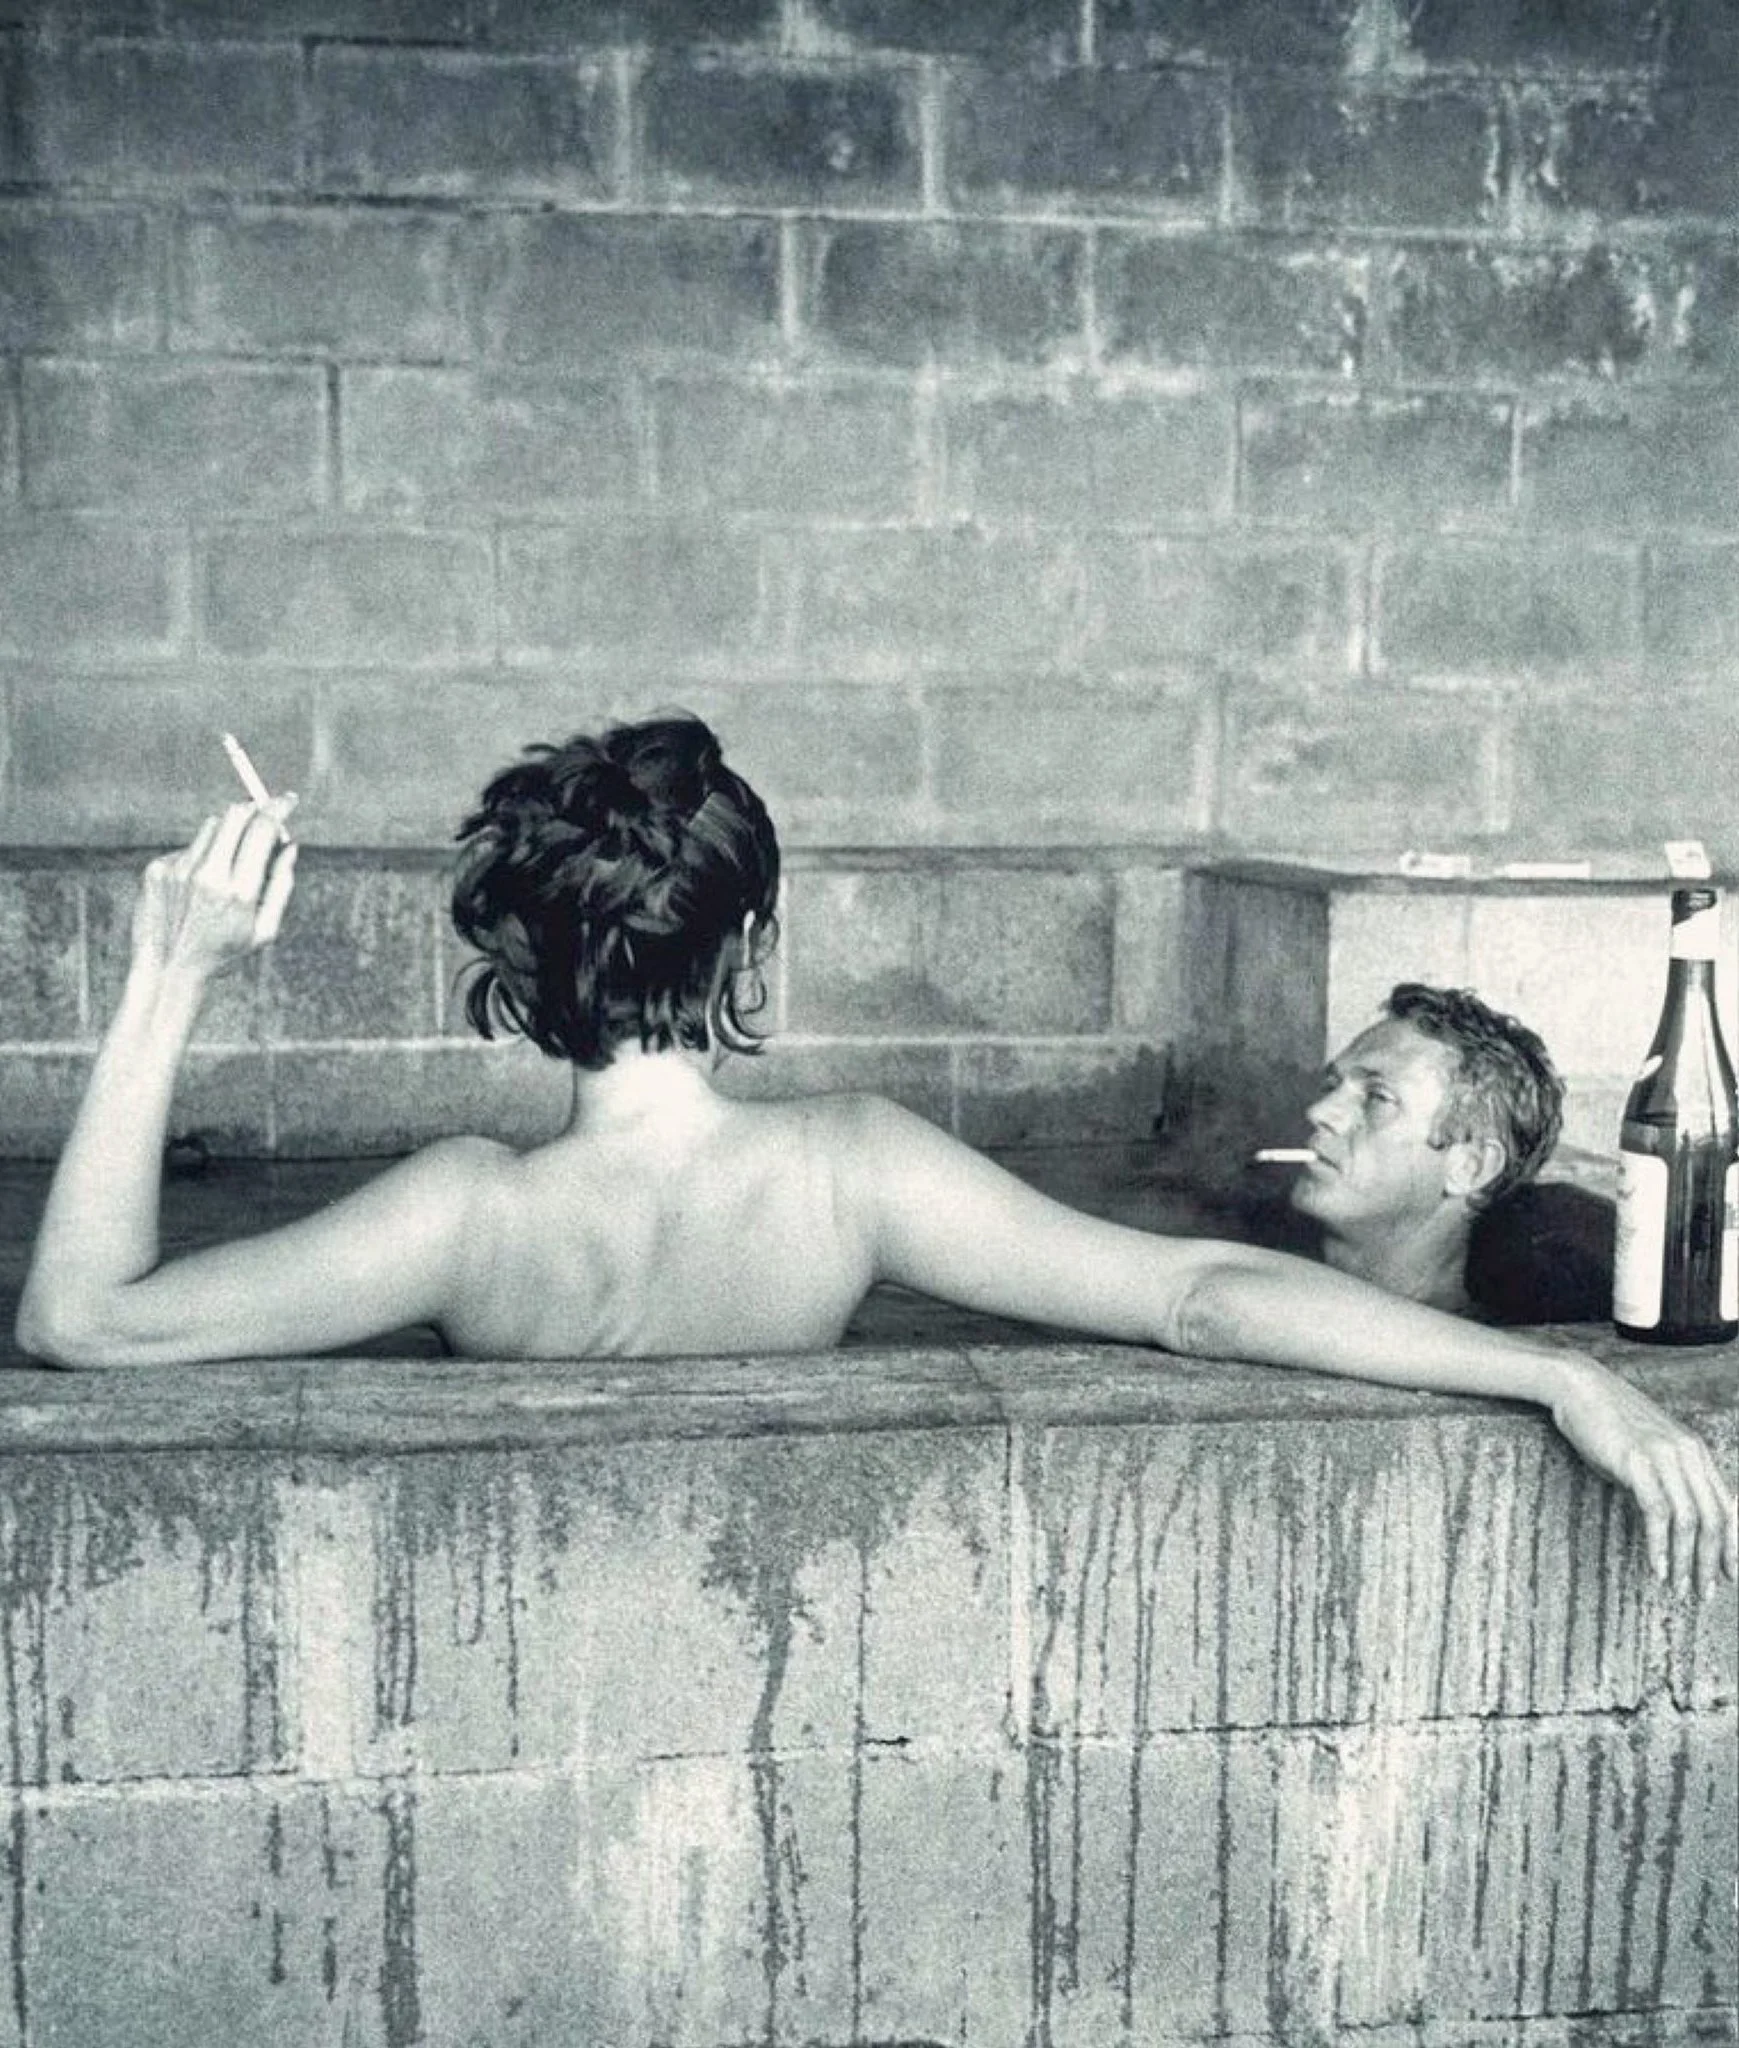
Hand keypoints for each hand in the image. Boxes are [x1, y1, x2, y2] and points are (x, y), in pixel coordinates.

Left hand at [131, 802, 298, 982]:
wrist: (168, 971)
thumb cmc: (224, 954)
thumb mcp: (265, 931)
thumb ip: (282, 886)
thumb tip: (290, 846)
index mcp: (240, 891)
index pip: (262, 829)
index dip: (279, 808)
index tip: (288, 800)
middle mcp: (207, 875)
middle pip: (236, 814)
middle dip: (255, 809)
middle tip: (263, 816)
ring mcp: (178, 870)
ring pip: (211, 826)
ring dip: (228, 835)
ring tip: (226, 870)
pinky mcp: (157, 869)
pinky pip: (188, 848)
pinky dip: (201, 857)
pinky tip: (196, 889)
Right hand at [1550, 1356, 1737, 1594]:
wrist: (1578, 1386)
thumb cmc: (1607, 1420)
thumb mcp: (1647, 1450)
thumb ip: (1665, 1478)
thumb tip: (1668, 1519)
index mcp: (1696, 1452)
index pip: (1728, 1506)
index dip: (1733, 1546)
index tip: (1729, 1575)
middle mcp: (1688, 1454)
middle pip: (1714, 1519)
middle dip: (1712, 1562)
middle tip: (1704, 1594)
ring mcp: (1664, 1456)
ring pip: (1690, 1520)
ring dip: (1687, 1561)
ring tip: (1679, 1589)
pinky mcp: (1637, 1461)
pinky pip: (1657, 1512)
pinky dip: (1660, 1546)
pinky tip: (1656, 1568)